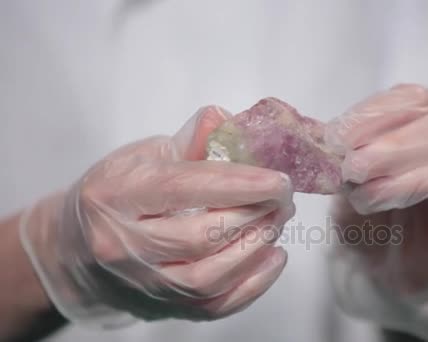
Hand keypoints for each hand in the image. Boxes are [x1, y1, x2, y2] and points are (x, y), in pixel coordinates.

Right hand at [20, 106, 294, 327]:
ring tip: (277, 220)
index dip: (239, 183)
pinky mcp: (162, 308)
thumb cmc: (114, 195)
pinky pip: (214, 306)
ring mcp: (143, 284)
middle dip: (254, 214)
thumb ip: (189, 141)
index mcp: (115, 196)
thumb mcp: (140, 156)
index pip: (184, 188)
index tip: (278, 179)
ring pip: (210, 277)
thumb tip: (231, 123)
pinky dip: (253, 284)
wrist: (76, 250)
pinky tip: (272, 256)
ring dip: (256, 247)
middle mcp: (123, 246)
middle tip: (282, 198)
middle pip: (201, 236)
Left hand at [326, 84, 427, 338]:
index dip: (373, 113)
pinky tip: (396, 201)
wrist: (380, 268)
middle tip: (351, 169)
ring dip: (403, 176)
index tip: (335, 137)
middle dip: (389, 144)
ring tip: (363, 197)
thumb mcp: (346, 180)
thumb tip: (324, 136)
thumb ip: (343, 156)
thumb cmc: (365, 213)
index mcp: (427, 118)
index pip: (413, 98)